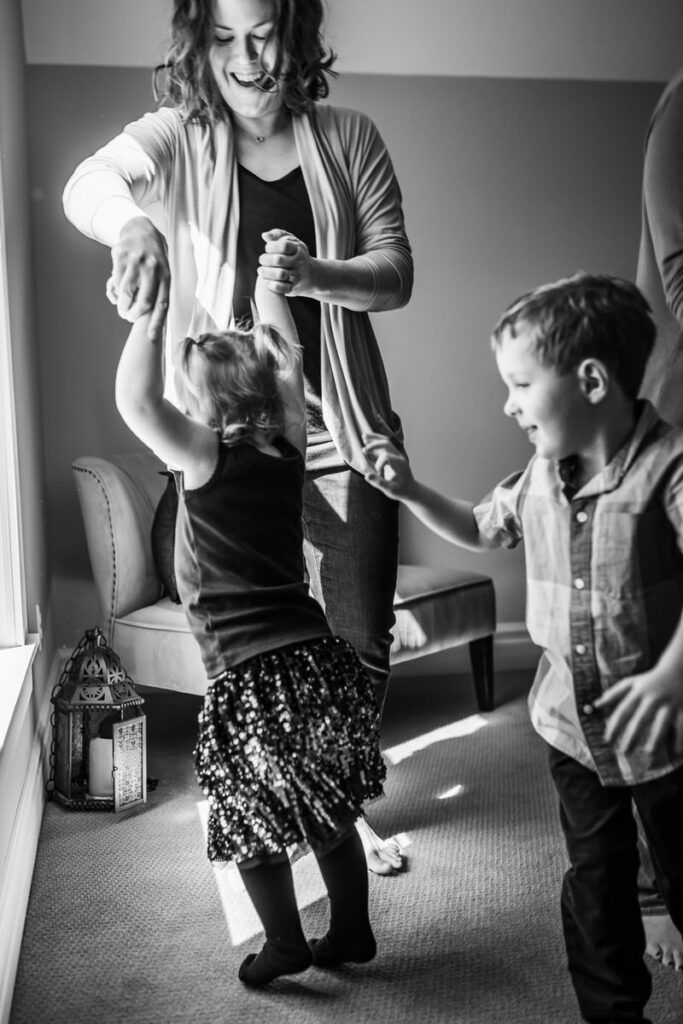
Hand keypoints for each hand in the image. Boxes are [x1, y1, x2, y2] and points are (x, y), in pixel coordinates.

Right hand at [109, 216, 169, 338]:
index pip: (163, 304)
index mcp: (166, 276)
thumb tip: (150, 322)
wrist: (140, 230)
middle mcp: (153, 269)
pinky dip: (114, 291)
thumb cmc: (153, 260)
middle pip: (143, 302)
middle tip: (128, 317)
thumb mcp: (161, 274)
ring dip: (122, 306)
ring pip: (126, 294)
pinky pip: (115, 282)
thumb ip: (156, 294)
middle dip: (134, 315)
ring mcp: (136, 262)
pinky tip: (117, 291)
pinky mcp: (120, 257)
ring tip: (122, 307)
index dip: (157, 322)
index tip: (151, 338)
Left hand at [258, 228, 313, 295]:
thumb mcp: (291, 241)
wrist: (310, 274)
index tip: (267, 248)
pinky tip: (267, 281)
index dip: (271, 246)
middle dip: (265, 259)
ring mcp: (297, 275)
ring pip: (280, 274)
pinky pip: (282, 288)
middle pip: (279, 260)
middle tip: (262, 260)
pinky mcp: (293, 287)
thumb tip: (265, 235)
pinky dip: (272, 285)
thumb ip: (277, 234)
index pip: (283, 246)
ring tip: (261, 271)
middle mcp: (299, 262)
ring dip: (266, 272)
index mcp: (298, 249)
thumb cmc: (295, 254)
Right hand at [363, 437, 415, 499]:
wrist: (410, 490)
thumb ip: (379, 482)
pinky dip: (376, 442)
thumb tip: (366, 475)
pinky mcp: (393, 456)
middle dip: (374, 445)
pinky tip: (367, 441)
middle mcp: (399, 457)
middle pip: (387, 444)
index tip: (380, 476)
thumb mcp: (390, 490)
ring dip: (375, 439)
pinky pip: (384, 445)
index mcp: (400, 464)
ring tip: (364, 436)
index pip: (386, 457)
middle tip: (363, 450)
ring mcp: (396, 455)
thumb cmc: (401, 491)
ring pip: (386, 441)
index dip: (379, 465)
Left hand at [593, 668, 682, 754]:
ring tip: (649, 752)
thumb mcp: (630, 683)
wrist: (676, 670)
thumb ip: (613, 694)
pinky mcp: (682, 709)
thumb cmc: (649, 680)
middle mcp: (652, 699)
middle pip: (641, 719)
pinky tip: (676, 751)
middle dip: (632, 736)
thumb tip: (595, 705)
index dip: (614, 726)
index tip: (607, 740)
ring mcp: (668, 704)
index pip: (623, 712)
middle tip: (624, 752)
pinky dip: (680, 738)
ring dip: (655, 737)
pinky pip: (681, 725)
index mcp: (637, 693)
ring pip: (662, 722)